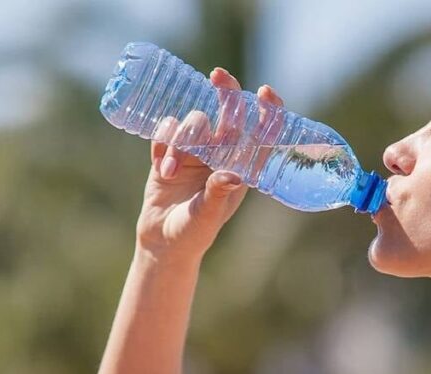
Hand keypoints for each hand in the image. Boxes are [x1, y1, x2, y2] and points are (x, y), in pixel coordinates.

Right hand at [134, 68, 285, 260]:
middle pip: (229, 113)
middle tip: (218, 75)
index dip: (268, 111)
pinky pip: (166, 131)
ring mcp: (195, 151)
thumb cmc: (194, 233)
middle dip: (226, 91)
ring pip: (193, 121)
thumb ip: (218, 194)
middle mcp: (221, 154)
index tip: (265, 91)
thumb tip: (233, 175)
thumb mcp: (207, 216)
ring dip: (181, 139)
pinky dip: (162, 143)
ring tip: (172, 172)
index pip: (261, 134)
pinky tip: (162, 169)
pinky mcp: (169, 152)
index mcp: (240, 168)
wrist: (162, 241)